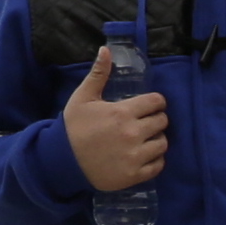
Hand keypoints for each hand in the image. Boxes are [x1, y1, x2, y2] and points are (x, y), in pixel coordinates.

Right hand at [59, 52, 170, 193]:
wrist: (62, 162)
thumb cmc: (73, 128)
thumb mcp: (82, 98)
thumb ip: (98, 74)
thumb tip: (106, 49)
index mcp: (122, 112)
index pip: (156, 102)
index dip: (155, 102)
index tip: (148, 105)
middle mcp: (132, 134)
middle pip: (162, 122)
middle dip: (155, 119)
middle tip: (145, 122)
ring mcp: (135, 156)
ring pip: (163, 144)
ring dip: (157, 139)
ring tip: (145, 139)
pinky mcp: (134, 175)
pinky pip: (158, 165)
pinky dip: (155, 160)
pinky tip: (144, 155)